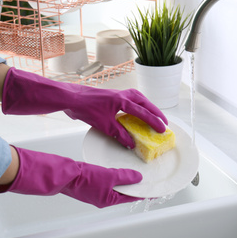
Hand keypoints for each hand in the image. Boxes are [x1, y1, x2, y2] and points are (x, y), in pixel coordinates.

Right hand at [0, 146, 142, 207]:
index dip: (144, 193)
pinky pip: (109, 179)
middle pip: (126, 192)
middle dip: (137, 186)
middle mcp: (104, 197)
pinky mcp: (93, 182)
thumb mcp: (108, 176)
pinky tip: (120, 168)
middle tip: (149, 180)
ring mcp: (98, 190)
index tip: (156, 191)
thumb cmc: (82, 179)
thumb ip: (124, 177)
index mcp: (108, 200)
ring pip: (118, 185)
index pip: (132, 197)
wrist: (64, 174)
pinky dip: (117, 175)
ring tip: (137, 172)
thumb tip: (138, 177)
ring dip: (127, 180)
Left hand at [2, 67, 167, 147]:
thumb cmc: (86, 108)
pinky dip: (138, 105)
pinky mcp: (114, 96)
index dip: (154, 122)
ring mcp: (119, 94)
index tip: (162, 130)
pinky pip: (131, 99)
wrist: (72, 98)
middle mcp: (123, 95)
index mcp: (123, 101)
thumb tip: (131, 143)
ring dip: (148, 107)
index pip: (143, 112)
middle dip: (156, 112)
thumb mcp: (104, 125)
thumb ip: (120, 134)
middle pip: (145, 102)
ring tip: (154, 116)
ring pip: (139, 99)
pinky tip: (136, 112)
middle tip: (164, 122)